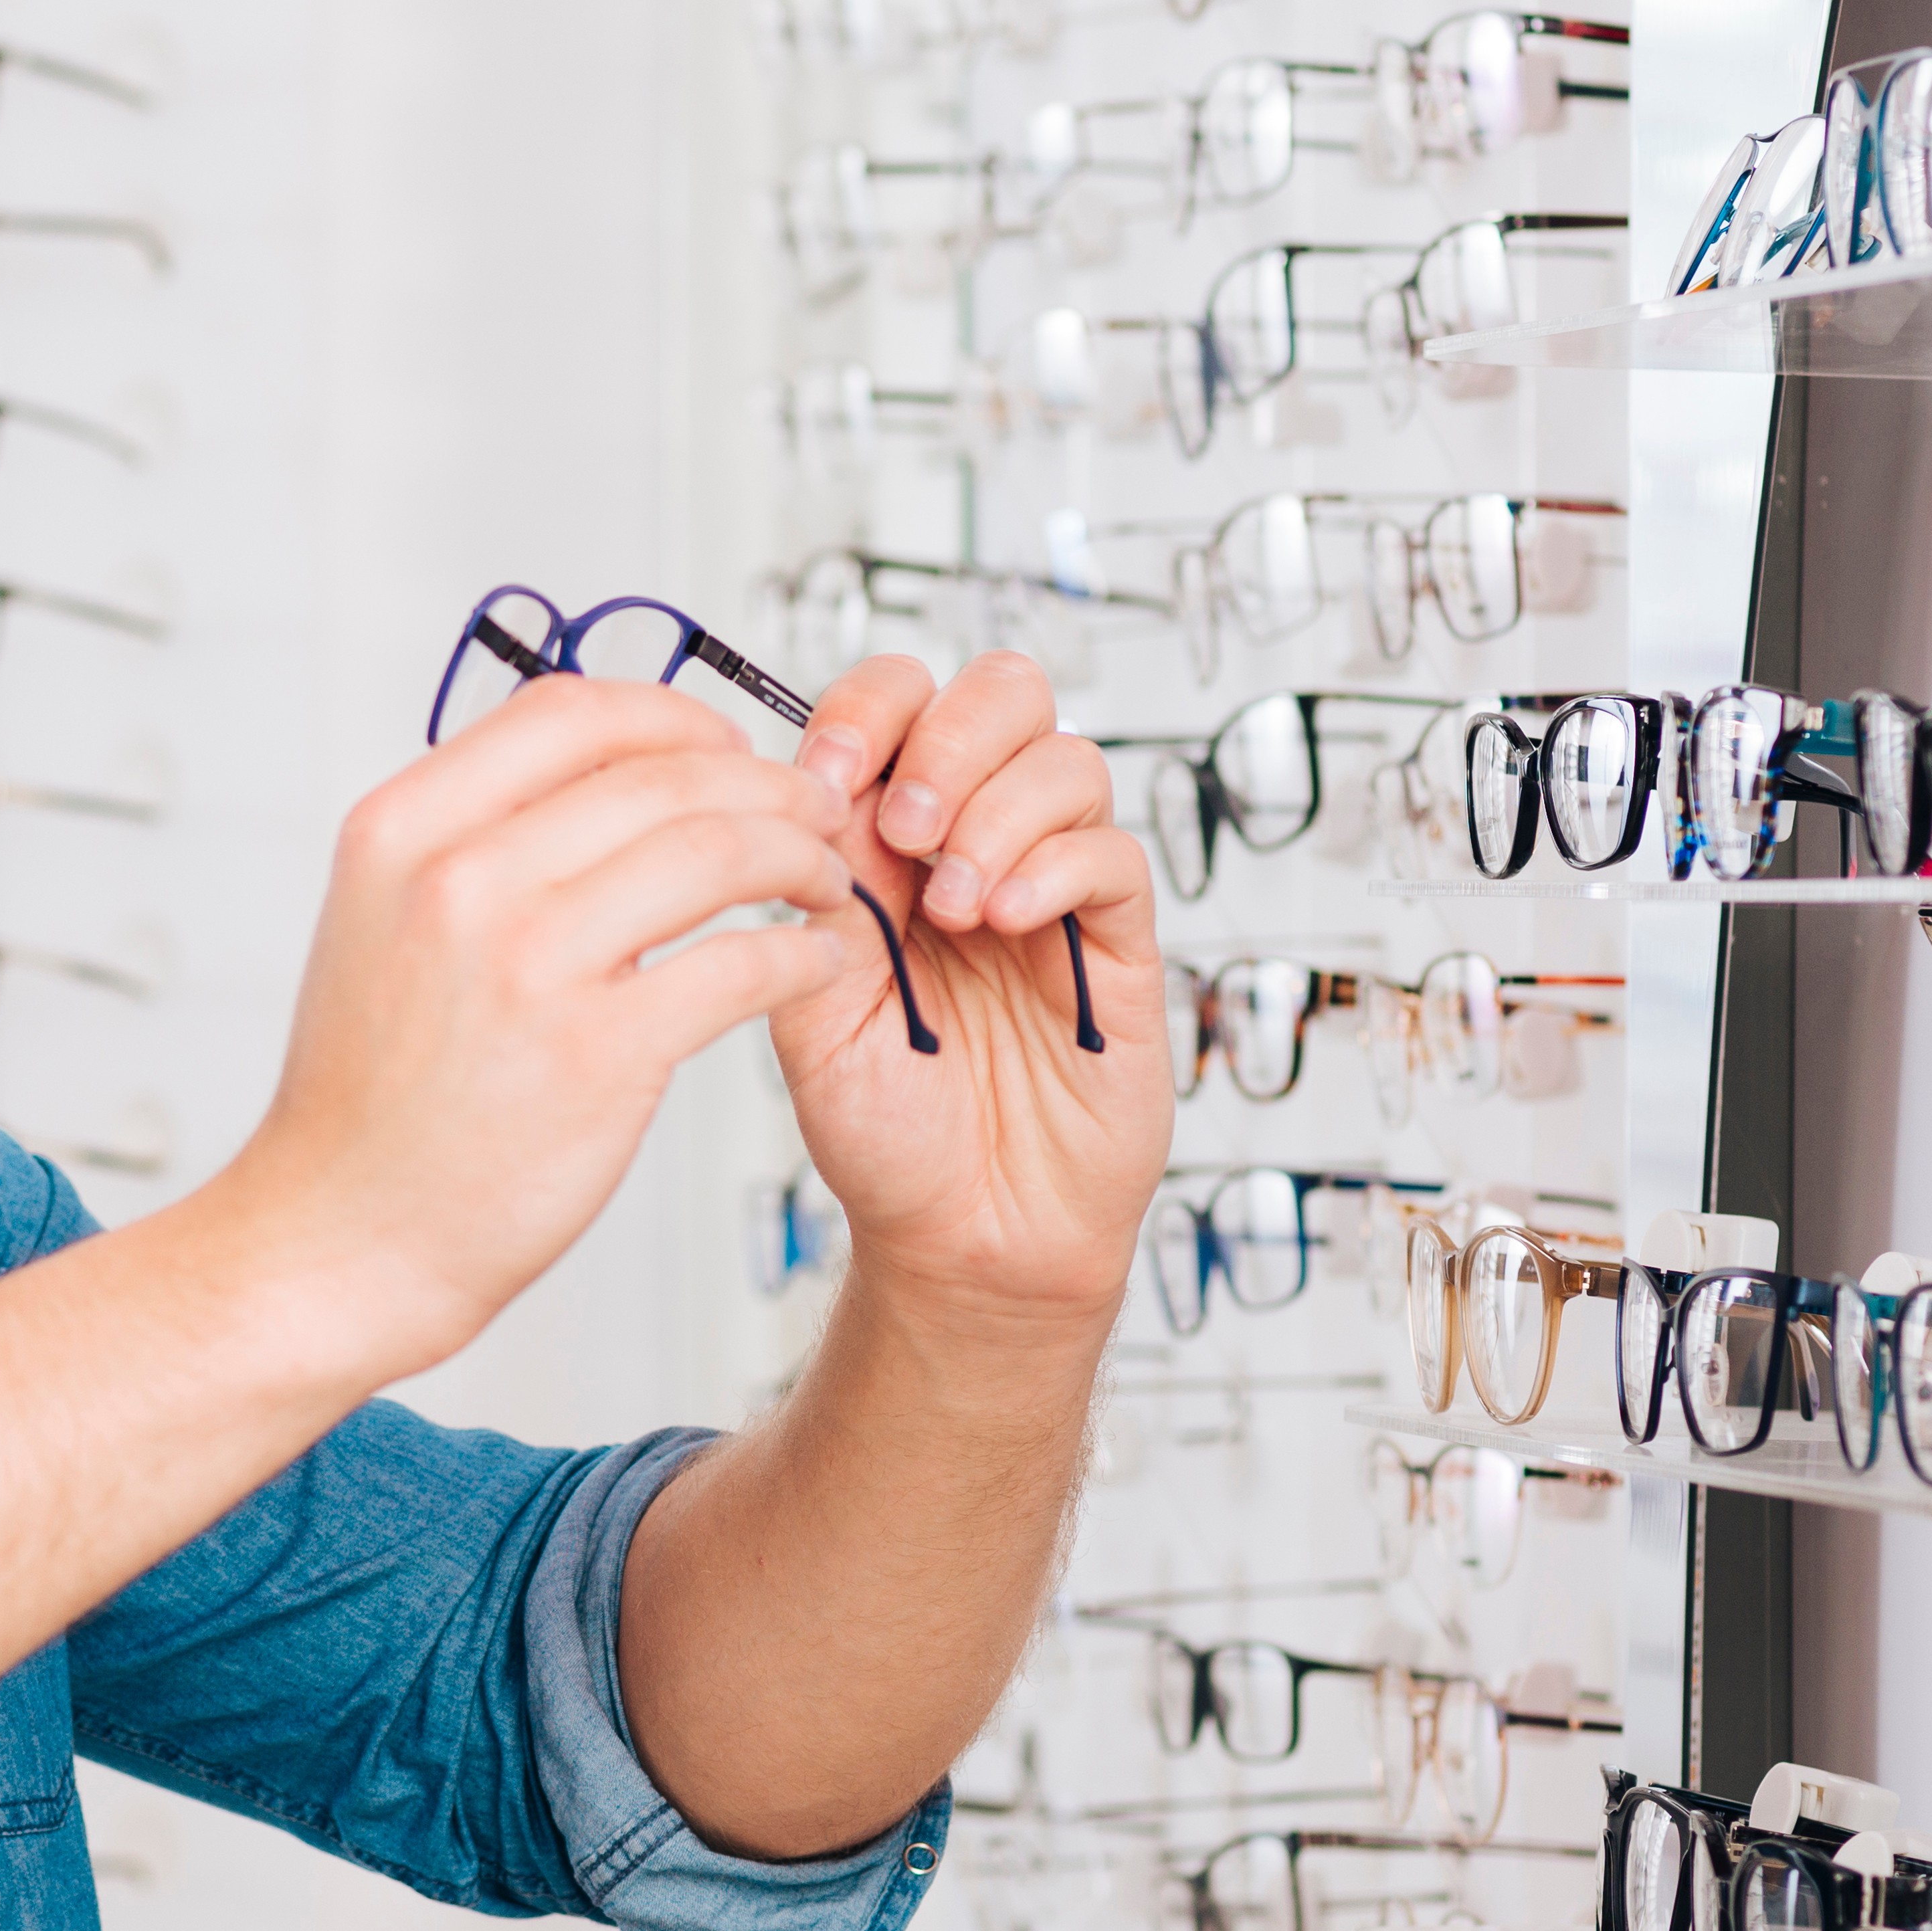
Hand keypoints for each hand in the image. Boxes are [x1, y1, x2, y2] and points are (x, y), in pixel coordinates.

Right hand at [220, 678, 866, 1382]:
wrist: (338, 1238)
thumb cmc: (368, 1102)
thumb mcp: (378, 924)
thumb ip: (467, 841)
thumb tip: (594, 778)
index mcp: (401, 830)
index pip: (569, 709)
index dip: (673, 715)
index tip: (722, 747)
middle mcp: (458, 879)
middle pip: (661, 772)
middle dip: (762, 782)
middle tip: (810, 813)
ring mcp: (528, 964)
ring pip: (717, 850)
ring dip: (798, 855)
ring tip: (823, 881)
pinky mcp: (598, 1054)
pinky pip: (742, 965)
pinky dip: (802, 952)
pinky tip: (816, 960)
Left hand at [771, 650, 1171, 1339]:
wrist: (962, 1236)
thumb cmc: (886, 1132)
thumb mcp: (812, 1006)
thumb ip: (819, 895)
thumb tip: (821, 792)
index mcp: (888, 845)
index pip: (896, 705)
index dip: (866, 712)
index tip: (828, 778)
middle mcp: (976, 846)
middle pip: (1001, 694)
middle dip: (949, 736)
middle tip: (911, 828)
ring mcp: (1054, 888)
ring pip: (1066, 758)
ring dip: (1000, 811)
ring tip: (959, 907)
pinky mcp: (1119, 944)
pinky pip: (1114, 854)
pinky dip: (1059, 865)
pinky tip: (1011, 920)